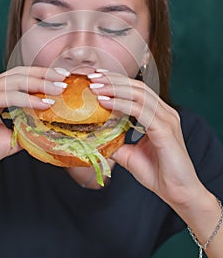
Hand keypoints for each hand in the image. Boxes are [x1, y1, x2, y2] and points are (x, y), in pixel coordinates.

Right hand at [0, 66, 68, 185]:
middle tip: (64, 79)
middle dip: (44, 75)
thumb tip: (48, 128)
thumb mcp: (11, 137)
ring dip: (39, 84)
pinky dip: (26, 99)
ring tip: (58, 90)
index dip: (42, 76)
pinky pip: (6, 96)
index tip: (62, 79)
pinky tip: (43, 104)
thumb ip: (27, 129)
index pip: (22, 77)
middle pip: (21, 73)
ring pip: (15, 81)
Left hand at [89, 72, 203, 206]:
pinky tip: (105, 101)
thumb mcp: (129, 155)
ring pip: (139, 94)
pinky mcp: (165, 130)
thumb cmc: (157, 173)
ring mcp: (167, 119)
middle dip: (113, 80)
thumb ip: (115, 142)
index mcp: (158, 115)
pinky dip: (121, 104)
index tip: (96, 79)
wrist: (177, 193)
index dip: (116, 82)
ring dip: (115, 88)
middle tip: (92, 76)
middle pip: (137, 86)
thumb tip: (95, 137)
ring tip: (95, 86)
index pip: (136, 90)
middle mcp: (165, 113)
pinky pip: (141, 111)